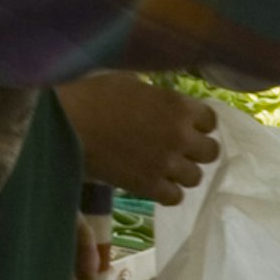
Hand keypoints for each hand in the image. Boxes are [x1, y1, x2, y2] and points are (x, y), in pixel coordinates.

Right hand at [59, 69, 220, 197]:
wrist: (67, 122)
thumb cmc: (94, 95)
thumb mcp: (133, 83)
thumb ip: (156, 97)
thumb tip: (160, 103)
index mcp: (178, 105)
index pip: (211, 121)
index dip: (199, 125)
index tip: (185, 126)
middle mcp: (180, 135)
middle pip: (210, 152)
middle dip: (196, 151)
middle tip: (177, 149)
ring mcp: (166, 163)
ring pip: (195, 177)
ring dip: (182, 173)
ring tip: (164, 168)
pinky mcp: (149, 186)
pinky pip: (175, 197)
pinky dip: (167, 192)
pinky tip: (154, 183)